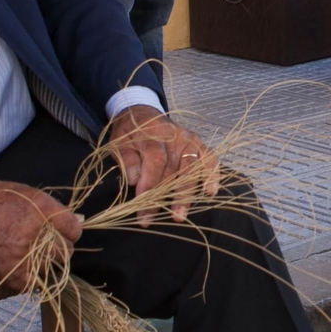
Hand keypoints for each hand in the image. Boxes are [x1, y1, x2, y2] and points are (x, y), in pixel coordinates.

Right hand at [0, 178, 81, 288]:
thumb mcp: (20, 191)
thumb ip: (50, 207)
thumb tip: (78, 220)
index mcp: (38, 208)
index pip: (73, 227)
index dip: (71, 228)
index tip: (65, 229)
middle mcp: (33, 232)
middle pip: (66, 250)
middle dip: (61, 246)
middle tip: (48, 243)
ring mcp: (21, 255)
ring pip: (52, 267)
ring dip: (47, 262)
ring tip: (32, 253)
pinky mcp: (7, 273)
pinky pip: (33, 284)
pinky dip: (31, 278)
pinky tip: (23, 266)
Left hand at [107, 106, 221, 225]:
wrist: (142, 115)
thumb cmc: (130, 134)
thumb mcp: (118, 142)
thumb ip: (126, 159)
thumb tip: (135, 180)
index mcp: (154, 133)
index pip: (156, 159)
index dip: (150, 183)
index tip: (142, 204)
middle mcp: (175, 136)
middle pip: (176, 167)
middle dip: (169, 195)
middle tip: (162, 216)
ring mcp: (189, 140)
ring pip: (192, 168)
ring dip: (187, 193)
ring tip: (180, 214)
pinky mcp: (198, 145)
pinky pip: (209, 159)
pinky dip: (212, 175)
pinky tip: (209, 191)